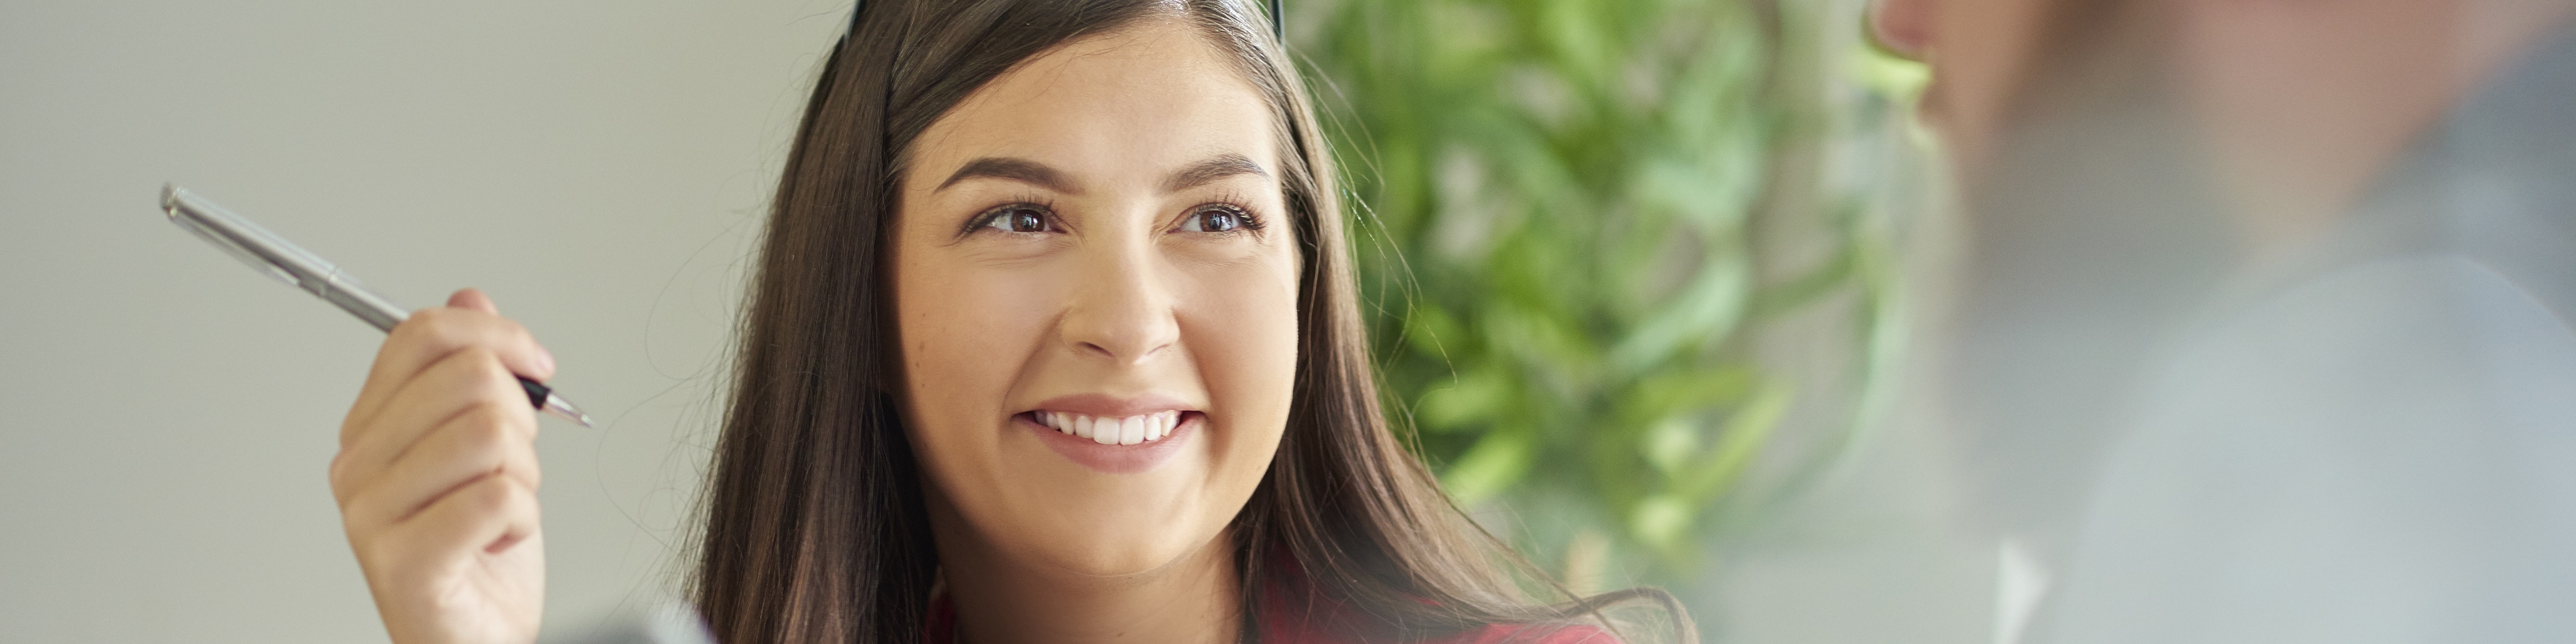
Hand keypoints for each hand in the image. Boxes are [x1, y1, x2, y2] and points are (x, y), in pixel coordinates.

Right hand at [330, 288, 550, 643]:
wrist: (476, 638)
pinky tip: (500, 542)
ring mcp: (371, 516)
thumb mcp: (485, 450)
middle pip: (466, 377)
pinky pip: (497, 497)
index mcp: (369, 429)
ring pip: (490, 434)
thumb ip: (469, 374)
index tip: (537, 364)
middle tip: (514, 465)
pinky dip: (524, 519)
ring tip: (503, 509)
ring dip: (524, 475)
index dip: (495, 335)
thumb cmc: (479, 553)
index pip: (420, 335)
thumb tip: (469, 296)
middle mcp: (357, 467)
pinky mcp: (403, 562)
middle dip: (520, 417)